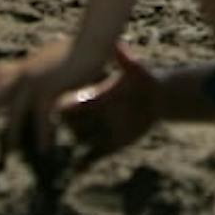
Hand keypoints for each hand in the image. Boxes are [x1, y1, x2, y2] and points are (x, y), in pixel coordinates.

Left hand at [0, 35, 112, 162]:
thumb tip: (35, 67)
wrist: (90, 43)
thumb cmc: (77, 48)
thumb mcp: (51, 57)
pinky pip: (41, 117)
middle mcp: (23, 73)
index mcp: (23, 65)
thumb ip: (40, 65)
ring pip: (14, 112)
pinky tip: (44, 149)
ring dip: (11, 133)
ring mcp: (34, 81)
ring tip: (9, 151)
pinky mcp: (48, 89)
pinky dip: (42, 134)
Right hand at [60, 44, 161, 165]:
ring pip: (79, 140)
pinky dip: (84, 164)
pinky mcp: (110, 144)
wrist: (159, 98)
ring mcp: (101, 129)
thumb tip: (118, 44)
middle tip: (57, 136)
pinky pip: (92, 156)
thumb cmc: (146, 80)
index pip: (72, 102)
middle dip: (65, 129)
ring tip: (61, 159)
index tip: (55, 110)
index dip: (63, 107)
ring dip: (72, 148)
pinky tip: (78, 170)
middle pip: (71, 124)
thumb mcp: (136, 71)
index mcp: (95, 96)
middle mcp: (94, 114)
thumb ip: (125, 60)